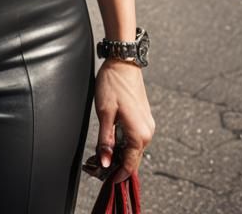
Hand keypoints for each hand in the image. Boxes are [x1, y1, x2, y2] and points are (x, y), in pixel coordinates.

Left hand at [93, 60, 154, 183]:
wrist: (123, 63)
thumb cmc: (112, 85)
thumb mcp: (104, 113)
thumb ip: (105, 140)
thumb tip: (104, 163)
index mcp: (139, 135)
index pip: (129, 165)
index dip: (115, 175)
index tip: (101, 179)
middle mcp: (147, 133)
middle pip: (132, 159)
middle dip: (115, 165)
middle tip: (94, 165)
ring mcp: (147, 126)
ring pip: (133, 149)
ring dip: (119, 154)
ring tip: (100, 153)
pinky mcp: (144, 120)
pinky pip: (135, 139)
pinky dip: (123, 144)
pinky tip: (110, 141)